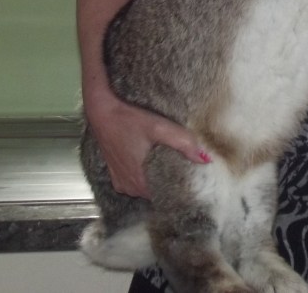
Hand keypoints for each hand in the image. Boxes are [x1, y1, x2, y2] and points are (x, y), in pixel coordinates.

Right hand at [85, 91, 209, 198]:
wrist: (101, 111)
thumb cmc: (129, 120)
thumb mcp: (159, 127)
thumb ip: (184, 143)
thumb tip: (206, 159)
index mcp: (140, 182)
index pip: (166, 195)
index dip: (180, 188)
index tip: (192, 181)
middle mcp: (129, 187)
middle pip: (156, 192)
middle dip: (169, 182)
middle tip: (185, 169)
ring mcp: (120, 182)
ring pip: (145, 187)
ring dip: (155, 177)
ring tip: (171, 164)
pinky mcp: (115, 174)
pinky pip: (134, 181)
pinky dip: (143, 174)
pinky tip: (152, 162)